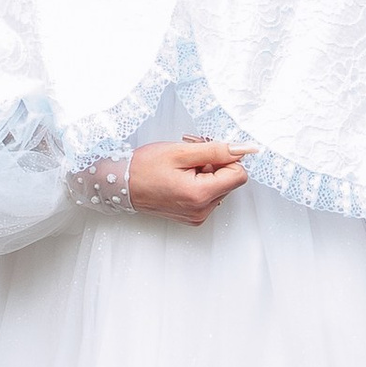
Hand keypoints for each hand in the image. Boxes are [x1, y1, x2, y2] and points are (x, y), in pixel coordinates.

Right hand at [127, 138, 250, 225]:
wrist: (120, 184)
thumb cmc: (144, 167)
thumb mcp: (182, 151)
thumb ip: (216, 150)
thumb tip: (244, 149)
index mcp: (200, 195)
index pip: (239, 175)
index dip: (226, 158)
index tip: (207, 152)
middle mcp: (202, 210)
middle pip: (229, 181)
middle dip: (215, 164)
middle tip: (189, 157)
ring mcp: (197, 216)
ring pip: (219, 187)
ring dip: (206, 173)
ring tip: (182, 168)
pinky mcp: (192, 217)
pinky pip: (208, 196)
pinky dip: (199, 183)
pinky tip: (180, 178)